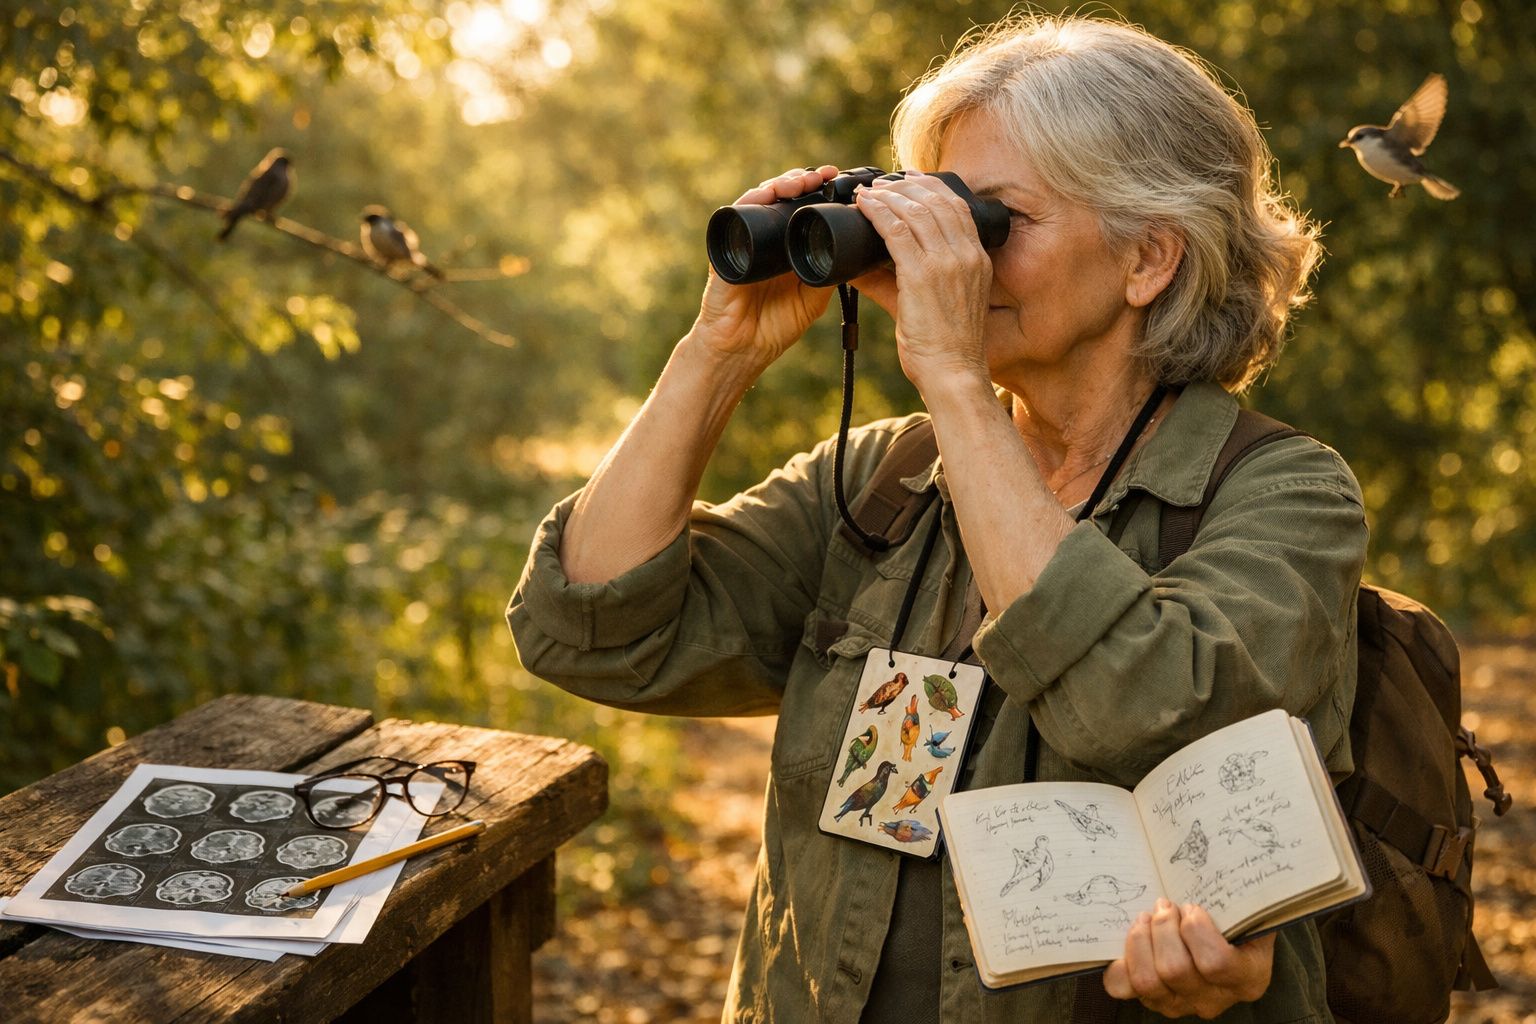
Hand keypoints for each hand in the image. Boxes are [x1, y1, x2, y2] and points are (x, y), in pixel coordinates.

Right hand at [691, 166, 840, 371]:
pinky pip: (736, 215)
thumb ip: (828, 273)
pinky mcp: (726, 248)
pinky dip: (752, 200)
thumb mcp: (813, 296)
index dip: (816, 189)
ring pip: (760, 198)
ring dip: (780, 184)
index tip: (836, 179)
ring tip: (800, 181)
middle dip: (801, 180)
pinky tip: (768, 193)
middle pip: (780, 195)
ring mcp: (744, 239)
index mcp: (785, 245)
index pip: (799, 206)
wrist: (745, 349)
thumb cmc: (774, 325)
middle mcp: (763, 237)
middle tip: (822, 175)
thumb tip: (852, 251)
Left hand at [850, 172, 992, 396]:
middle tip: (882, 184)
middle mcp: (966, 256)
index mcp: (977, 260)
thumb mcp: (935, 305)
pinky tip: (865, 206)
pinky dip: (879, 213)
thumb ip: (899, 282)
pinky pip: (897, 231)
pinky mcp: (923, 275)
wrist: (953, 373)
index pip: (957, 208)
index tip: (909, 180)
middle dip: (906, 187)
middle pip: (937, 202)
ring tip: (869, 194)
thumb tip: (862, 269)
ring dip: (889, 197)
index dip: (932, 188)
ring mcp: (947, 263)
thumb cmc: (945, 348)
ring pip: (916, 211)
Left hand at [1103, 900, 1274, 1018]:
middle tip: (1164, 905)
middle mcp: (1214, 999)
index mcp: (1248, 977)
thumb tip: (1218, 865)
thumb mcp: (1243, 913)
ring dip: (1141, 941)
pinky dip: (1122, 961)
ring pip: (1148, 981)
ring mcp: (1181, 1004)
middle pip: (1176, 970)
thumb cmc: (1233, 923)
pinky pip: (1123, 987)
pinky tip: (1134, 939)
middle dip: (1163, 928)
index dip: (1196, 930)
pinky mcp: (1152, 1001)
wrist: (1225, 948)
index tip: (1191, 907)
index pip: (1217, 962)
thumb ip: (1236, 901)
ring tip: (1146, 918)